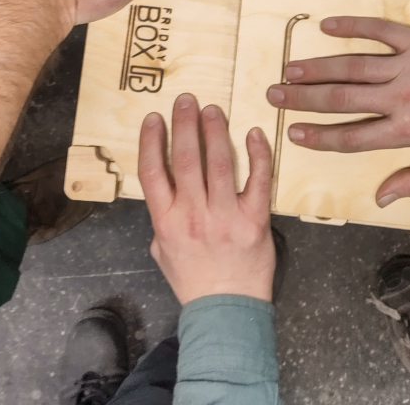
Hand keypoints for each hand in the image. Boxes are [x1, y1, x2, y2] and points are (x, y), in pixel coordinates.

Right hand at [139, 94, 274, 304]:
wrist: (226, 309)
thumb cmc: (194, 280)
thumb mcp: (164, 251)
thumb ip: (162, 219)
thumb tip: (164, 190)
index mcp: (167, 222)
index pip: (153, 172)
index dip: (152, 141)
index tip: (155, 117)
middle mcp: (193, 215)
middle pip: (185, 160)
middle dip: (184, 124)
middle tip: (186, 99)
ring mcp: (226, 216)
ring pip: (219, 163)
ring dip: (215, 131)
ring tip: (212, 109)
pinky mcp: (255, 219)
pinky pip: (257, 179)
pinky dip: (257, 153)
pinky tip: (254, 133)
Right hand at [267, 16, 409, 205]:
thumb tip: (380, 196)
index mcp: (408, 129)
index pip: (352, 135)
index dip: (319, 136)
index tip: (292, 135)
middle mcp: (402, 95)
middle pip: (342, 98)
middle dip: (304, 98)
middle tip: (274, 95)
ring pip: (354, 65)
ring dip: (319, 66)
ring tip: (291, 67)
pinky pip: (381, 30)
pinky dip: (354, 26)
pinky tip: (328, 25)